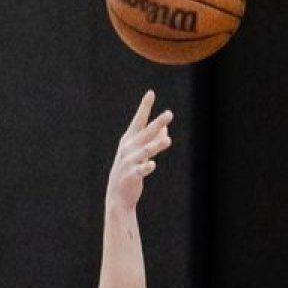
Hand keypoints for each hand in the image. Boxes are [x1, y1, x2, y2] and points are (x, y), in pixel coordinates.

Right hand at [105, 91, 174, 214]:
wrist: (118, 194)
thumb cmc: (130, 169)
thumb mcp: (140, 152)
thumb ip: (152, 139)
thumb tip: (165, 127)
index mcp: (129, 139)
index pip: (139, 120)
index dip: (145, 107)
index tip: (151, 93)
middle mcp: (128, 148)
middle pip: (146, 133)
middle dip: (157, 123)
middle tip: (169, 114)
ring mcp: (129, 161)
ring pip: (145, 151)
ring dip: (156, 145)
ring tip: (168, 139)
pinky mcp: (132, 175)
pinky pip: (141, 170)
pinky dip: (146, 166)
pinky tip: (152, 164)